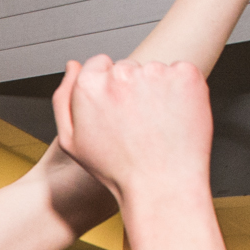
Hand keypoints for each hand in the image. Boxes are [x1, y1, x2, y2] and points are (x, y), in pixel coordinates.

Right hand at [52, 55, 212, 203]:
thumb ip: (64, 98)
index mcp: (90, 86)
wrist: (159, 185)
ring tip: (155, 125)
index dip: (107, 89)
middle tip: (136, 124)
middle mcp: (121, 74)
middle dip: (131, 88)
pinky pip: (181, 73)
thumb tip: (73, 66)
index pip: (99, 64)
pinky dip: (181, 90)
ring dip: (157, 89)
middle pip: (127, 67)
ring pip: (154, 71)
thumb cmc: (115, 168)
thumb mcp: (71, 141)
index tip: (115, 110)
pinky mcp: (185, 76)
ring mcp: (155, 73)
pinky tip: (173, 116)